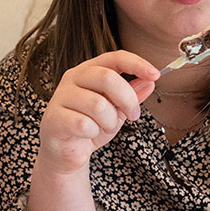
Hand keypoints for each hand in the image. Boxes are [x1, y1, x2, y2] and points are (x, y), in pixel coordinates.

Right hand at [38, 50, 156, 175]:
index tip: (155, 74)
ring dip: (110, 121)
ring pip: (98, 104)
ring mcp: (61, 97)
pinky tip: (88, 135)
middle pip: (107, 78)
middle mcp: (73, 78)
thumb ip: (131, 95)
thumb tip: (150, 82)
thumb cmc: (90, 127)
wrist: (66, 152)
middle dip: (127, 99)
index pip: (114, 58)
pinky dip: (94, 132)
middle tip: (134, 115)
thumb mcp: (117, 110)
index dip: (136, 64)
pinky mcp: (54, 118)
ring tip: (105, 127)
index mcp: (88, 70)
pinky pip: (84, 124)